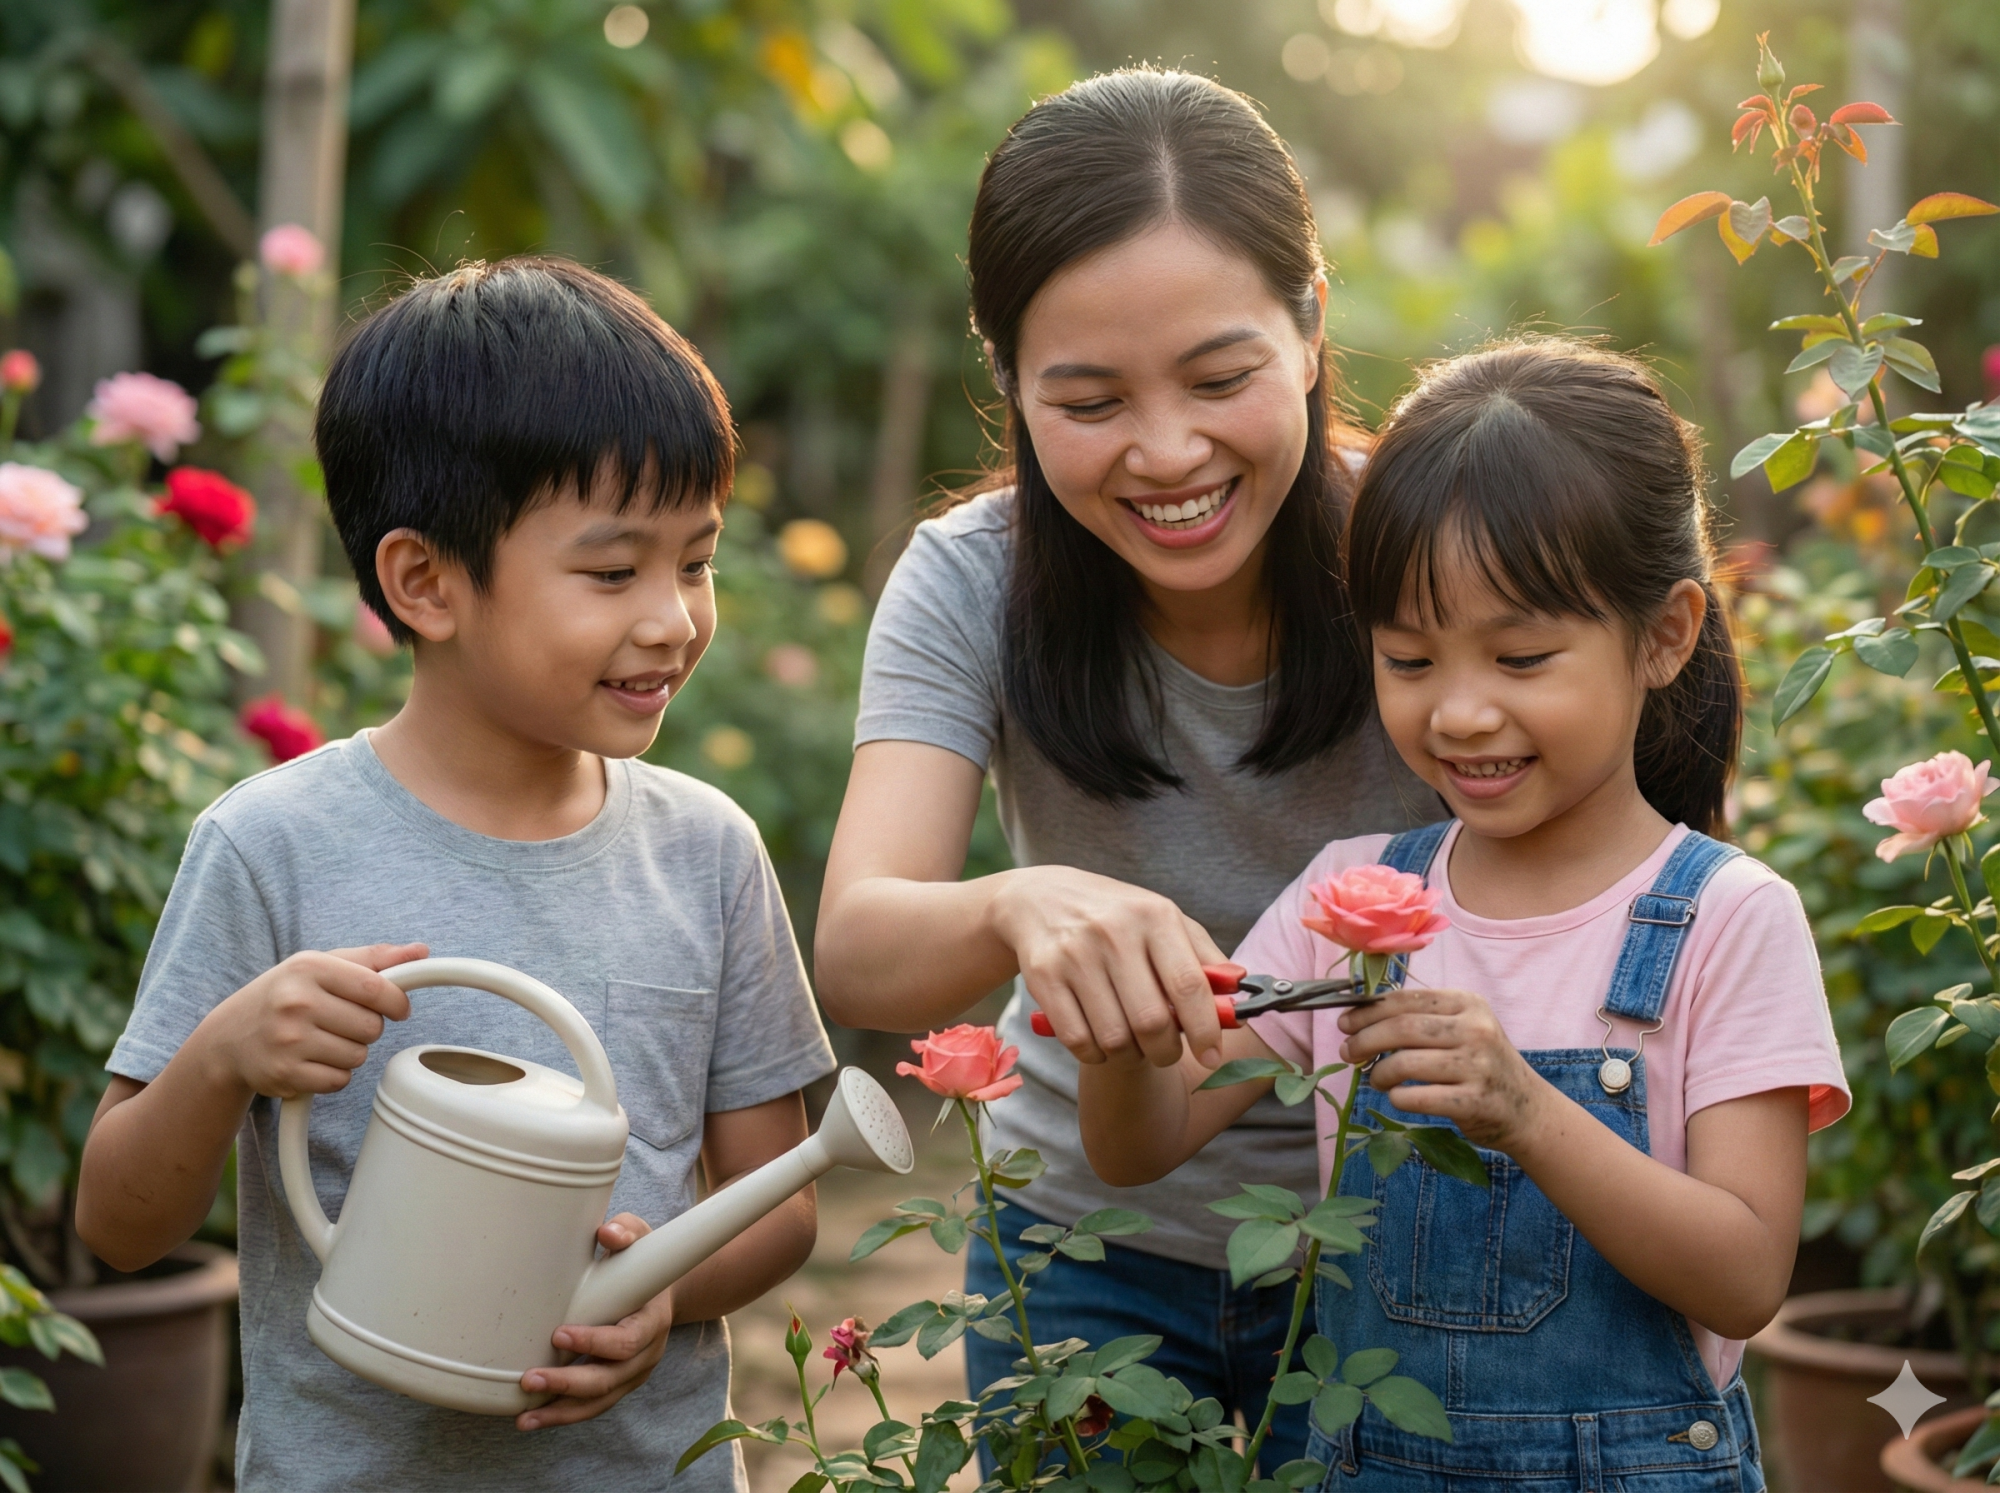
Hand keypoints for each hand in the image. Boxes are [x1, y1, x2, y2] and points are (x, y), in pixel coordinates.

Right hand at [198, 943, 425, 1099]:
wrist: (228, 1038)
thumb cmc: (285, 996)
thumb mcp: (321, 965)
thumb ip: (372, 958)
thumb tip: (419, 952)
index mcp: (309, 968)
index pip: (376, 988)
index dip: (397, 1002)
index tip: (398, 1007)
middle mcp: (296, 1002)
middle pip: (372, 1027)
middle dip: (368, 1027)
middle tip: (342, 1022)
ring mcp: (288, 1040)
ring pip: (358, 1056)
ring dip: (350, 1052)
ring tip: (322, 1040)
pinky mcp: (285, 1075)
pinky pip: (339, 1080)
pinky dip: (334, 1075)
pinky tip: (312, 1060)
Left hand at [519, 1214, 672, 1430]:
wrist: (660, 1289)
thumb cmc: (641, 1261)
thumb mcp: (640, 1239)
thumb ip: (625, 1232)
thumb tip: (607, 1232)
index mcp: (652, 1321)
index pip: (626, 1341)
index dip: (595, 1343)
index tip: (559, 1334)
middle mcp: (647, 1353)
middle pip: (609, 1379)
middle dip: (567, 1383)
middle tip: (529, 1379)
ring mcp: (632, 1374)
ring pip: (598, 1401)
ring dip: (560, 1410)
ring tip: (524, 1416)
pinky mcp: (617, 1384)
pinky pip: (592, 1407)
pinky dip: (563, 1414)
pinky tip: (532, 1418)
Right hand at [990, 866, 1228, 1068]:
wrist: (1040, 898)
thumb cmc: (1115, 915)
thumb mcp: (1162, 920)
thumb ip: (1204, 957)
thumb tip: (1241, 993)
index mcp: (1154, 916)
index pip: (1189, 985)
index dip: (1206, 1028)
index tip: (1212, 1055)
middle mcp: (1114, 932)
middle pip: (1151, 1022)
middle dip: (1166, 1051)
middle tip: (1166, 1052)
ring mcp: (1075, 955)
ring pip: (1114, 1038)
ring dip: (1130, 1055)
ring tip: (1133, 1045)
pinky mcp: (1043, 977)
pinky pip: (1078, 1040)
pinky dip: (1095, 1054)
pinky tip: (1101, 1042)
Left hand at [1338, 986, 1549, 1149]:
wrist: (1527, 1109)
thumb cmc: (1482, 1064)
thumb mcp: (1462, 1029)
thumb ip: (1421, 1018)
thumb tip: (1358, 1017)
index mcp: (1468, 1004)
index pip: (1406, 999)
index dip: (1368, 1011)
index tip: (1345, 1023)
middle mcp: (1476, 1030)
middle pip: (1402, 1028)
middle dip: (1364, 1040)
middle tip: (1347, 1052)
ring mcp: (1478, 1066)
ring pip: (1405, 1063)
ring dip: (1379, 1073)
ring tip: (1375, 1079)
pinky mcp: (1474, 1101)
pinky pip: (1416, 1097)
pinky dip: (1397, 1098)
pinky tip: (1397, 1097)